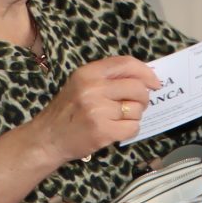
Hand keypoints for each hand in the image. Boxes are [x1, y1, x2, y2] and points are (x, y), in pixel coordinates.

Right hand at [34, 56, 162, 162]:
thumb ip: (108, 77)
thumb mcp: (81, 84)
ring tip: (116, 119)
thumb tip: (146, 77)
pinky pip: (133, 127)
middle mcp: (92, 89)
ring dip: (134, 116)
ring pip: (137, 109)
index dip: (146, 72)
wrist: (46, 139)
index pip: (127, 64)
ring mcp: (97, 111)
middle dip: (143, 98)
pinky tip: (115, 130)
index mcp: (87, 73)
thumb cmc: (68, 111)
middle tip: (134, 105)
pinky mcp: (102, 131)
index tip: (155, 82)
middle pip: (137, 88)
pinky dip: (129, 130)